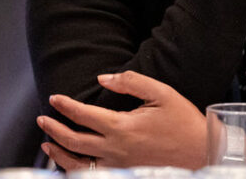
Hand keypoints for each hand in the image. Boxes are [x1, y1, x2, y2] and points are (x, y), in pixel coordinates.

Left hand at [38, 71, 205, 169]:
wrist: (204, 153)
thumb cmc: (184, 122)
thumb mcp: (161, 93)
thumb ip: (130, 81)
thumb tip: (103, 77)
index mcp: (122, 128)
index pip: (82, 116)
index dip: (64, 106)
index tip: (54, 98)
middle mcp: (116, 150)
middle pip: (74, 141)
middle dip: (53, 129)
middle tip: (42, 120)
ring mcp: (120, 167)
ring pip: (79, 165)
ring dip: (59, 154)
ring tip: (46, 144)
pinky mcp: (127, 176)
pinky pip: (94, 176)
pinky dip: (77, 171)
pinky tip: (70, 165)